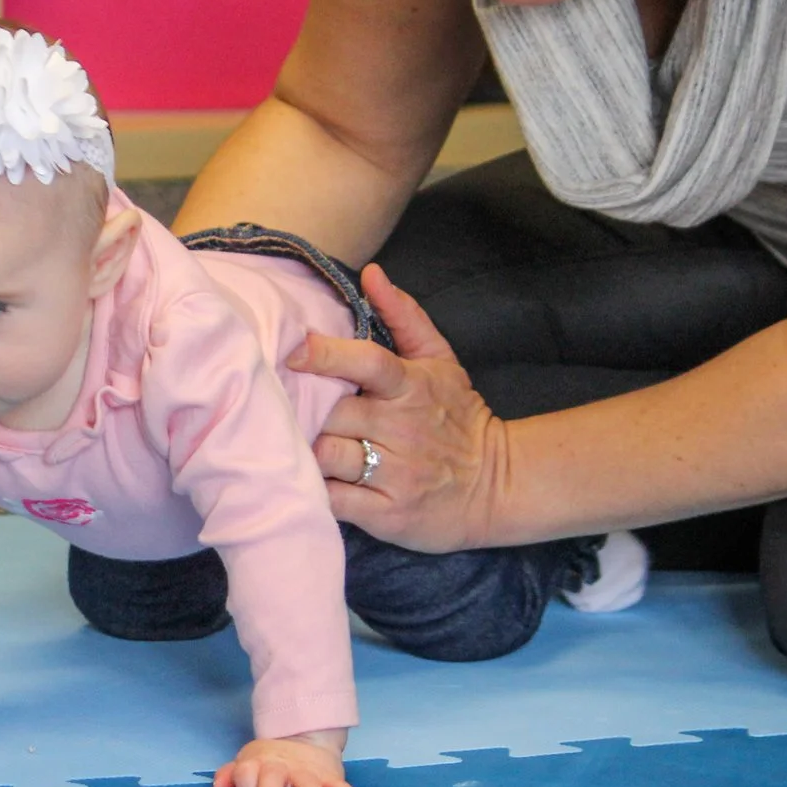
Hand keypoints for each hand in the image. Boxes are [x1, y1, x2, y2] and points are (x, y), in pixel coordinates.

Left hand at [213, 729, 357, 786]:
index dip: (246, 784)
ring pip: (309, 786)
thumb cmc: (269, 764)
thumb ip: (230, 776)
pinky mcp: (330, 778)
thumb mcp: (248, 764)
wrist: (304, 739)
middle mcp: (281, 770)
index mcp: (258, 766)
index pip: (246, 774)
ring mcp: (307, 774)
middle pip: (273, 779)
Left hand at [291, 263, 506, 553]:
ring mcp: (395, 474)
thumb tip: (371, 273)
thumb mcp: (441, 361)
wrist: (498, 484)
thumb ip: (405, 315)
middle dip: (307, 412)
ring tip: (298, 444)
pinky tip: (312, 479)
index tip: (294, 352)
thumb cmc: (458, 417)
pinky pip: (334, 499)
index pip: (367, 362)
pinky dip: (316, 490)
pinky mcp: (386, 513)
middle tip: (288, 409)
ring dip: (307, 450)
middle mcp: (402, 430)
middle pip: (332, 413)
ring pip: (327, 455)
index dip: (327, 355)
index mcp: (410, 387)